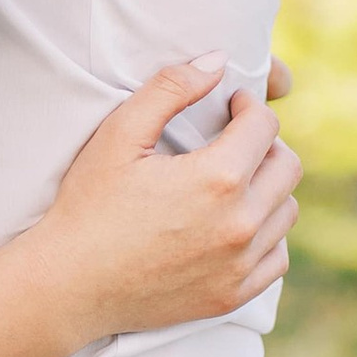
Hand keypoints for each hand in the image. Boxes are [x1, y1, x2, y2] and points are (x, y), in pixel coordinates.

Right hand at [36, 58, 300, 341]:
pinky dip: (266, 236)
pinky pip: (277, 258)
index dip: (248, 106)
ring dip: (269, 188)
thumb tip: (217, 61)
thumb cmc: (89, 205)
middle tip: (236, 140)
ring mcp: (240, 264)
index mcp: (218, 178)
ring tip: (236, 181)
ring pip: (286, 212)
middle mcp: (240, 223)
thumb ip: (170, 89)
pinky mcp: (233, 295)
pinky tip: (237, 225)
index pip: (264, 125)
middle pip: (287, 167)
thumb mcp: (119, 134)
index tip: (231, 106)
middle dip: (265, 144)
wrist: (69, 285)